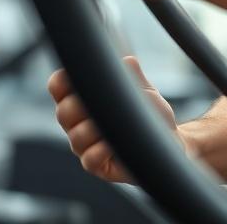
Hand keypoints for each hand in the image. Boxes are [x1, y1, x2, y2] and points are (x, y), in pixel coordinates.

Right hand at [48, 56, 185, 182]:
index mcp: (82, 99)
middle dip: (78, 106)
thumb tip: (127, 61)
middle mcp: (78, 122)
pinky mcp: (96, 165)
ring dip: (94, 129)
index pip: (58, 87)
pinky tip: (114, 144)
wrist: (167, 140)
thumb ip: (133, 76)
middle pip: (63, 112)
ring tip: (114, 124)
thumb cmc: (148, 112)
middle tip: (101, 102)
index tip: (73, 77)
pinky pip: (89, 158)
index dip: (61, 82)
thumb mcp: (143, 90)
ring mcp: (85, 145)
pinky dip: (100, 150)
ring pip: (76, 137)